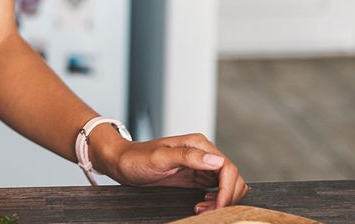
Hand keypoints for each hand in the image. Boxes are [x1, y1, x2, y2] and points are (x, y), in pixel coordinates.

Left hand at [98, 132, 248, 214]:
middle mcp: (203, 153)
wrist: (123, 162)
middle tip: (207, 210)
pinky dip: (214, 200)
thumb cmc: (137, 158)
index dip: (228, 189)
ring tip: (202, 208)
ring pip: (226, 185)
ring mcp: (201, 165)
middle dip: (225, 197)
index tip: (219, 205)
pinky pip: (216, 189)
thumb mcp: (160, 158)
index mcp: (198, 144)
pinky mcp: (196, 176)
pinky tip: (201, 204)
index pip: (228, 167)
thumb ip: (187, 157)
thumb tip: (216, 160)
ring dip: (221, 200)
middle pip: (232, 177)